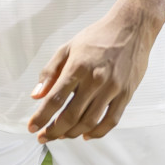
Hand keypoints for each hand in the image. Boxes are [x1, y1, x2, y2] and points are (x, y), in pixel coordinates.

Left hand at [27, 0, 161, 141]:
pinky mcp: (126, 94)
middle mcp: (95, 80)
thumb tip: (36, 95)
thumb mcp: (68, 47)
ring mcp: (113, 89)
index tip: (32, 128)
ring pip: (90, 121)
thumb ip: (50, 72)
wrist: (131, 27)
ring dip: (72, 133)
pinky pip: (111, 121)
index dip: (42, 117)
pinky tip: (86, 135)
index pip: (55, 99)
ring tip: (62, 135)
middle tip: (44, 137)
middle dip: (54, 130)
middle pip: (71, 115)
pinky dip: (97, 132)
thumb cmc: (97, 37)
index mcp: (78, 67)